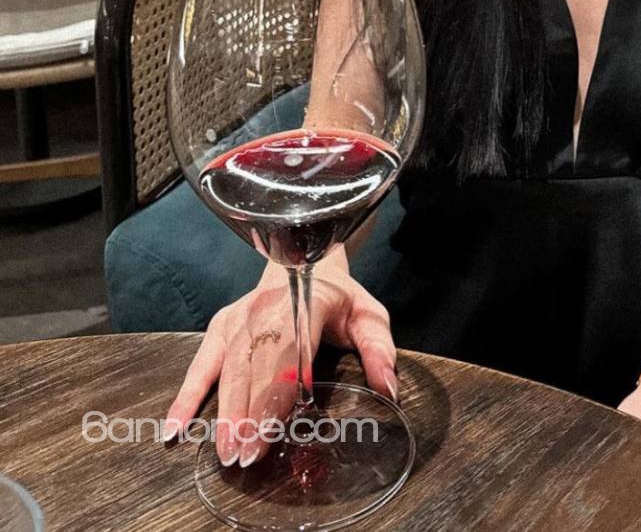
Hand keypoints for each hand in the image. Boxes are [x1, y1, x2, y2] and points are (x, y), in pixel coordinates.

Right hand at [163, 271, 396, 467]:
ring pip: (229, 367)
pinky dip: (187, 395)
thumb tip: (388, 389)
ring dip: (225, 411)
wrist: (304, 262)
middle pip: (255, 363)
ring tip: (226, 450)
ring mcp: (239, 317)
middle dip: (250, 411)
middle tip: (248, 453)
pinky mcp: (221, 327)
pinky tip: (176, 427)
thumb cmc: (339, 298)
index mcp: (305, 300)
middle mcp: (266, 307)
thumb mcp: (369, 316)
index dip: (279, 388)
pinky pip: (201, 363)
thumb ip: (379, 350)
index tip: (274, 427)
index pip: (290, 348)